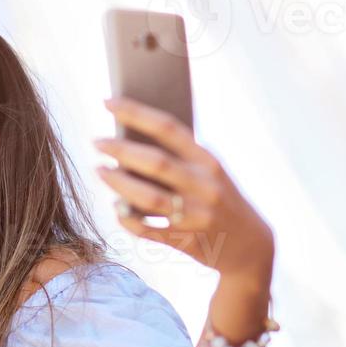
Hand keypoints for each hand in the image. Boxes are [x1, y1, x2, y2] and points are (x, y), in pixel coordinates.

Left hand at [95, 98, 274, 290]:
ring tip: (99, 170)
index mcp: (208, 160)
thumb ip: (178, 157)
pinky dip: (127, 218)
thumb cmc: (217, 198)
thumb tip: (128, 139)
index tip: (108, 102)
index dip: (136, 113)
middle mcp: (204, 185)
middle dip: (120, 149)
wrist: (249, 244)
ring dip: (119, 183)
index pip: (168, 128)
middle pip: (156, 162)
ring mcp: (196, 214)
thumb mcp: (207, 172)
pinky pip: (147, 229)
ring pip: (149, 197)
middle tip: (96, 141)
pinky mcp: (186, 240)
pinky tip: (116, 207)